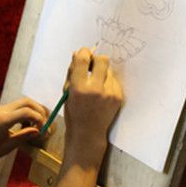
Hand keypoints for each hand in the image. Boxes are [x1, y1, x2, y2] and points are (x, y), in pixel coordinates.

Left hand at [0, 97, 48, 162]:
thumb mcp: (6, 147)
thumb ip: (23, 137)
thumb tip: (38, 131)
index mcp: (3, 121)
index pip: (27, 112)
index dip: (40, 120)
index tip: (44, 131)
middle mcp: (2, 111)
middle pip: (28, 102)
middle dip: (40, 111)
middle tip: (45, 124)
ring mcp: (1, 109)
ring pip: (23, 102)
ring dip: (34, 111)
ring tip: (38, 125)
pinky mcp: (1, 110)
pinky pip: (18, 107)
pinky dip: (27, 112)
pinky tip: (28, 124)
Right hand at [63, 48, 123, 166]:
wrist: (88, 133)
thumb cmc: (74, 112)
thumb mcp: (67, 92)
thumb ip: (72, 72)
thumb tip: (77, 53)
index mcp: (79, 88)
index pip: (83, 59)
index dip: (83, 53)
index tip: (83, 54)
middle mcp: (96, 89)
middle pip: (102, 60)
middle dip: (96, 59)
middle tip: (92, 65)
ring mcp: (109, 93)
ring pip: (109, 70)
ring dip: (101, 73)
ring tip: (95, 85)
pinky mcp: (118, 97)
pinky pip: (114, 81)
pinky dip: (107, 83)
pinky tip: (101, 94)